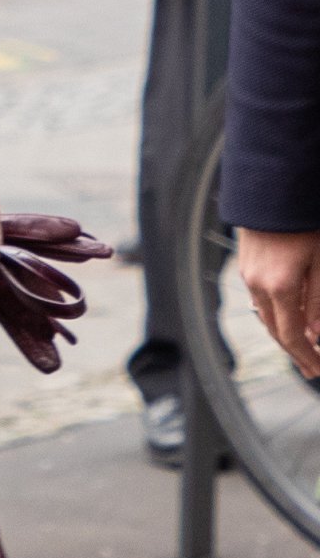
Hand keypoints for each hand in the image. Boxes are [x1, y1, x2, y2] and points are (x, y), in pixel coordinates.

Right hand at [239, 228, 319, 380]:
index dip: (307, 357)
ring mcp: (248, 272)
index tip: (319, 371)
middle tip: (312, 368)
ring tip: (302, 345)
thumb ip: (319, 301)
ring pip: (265, 315)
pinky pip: (259, 297)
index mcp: (279, 287)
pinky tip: (287, 313)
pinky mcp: (245, 262)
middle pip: (275, 330)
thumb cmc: (302, 221)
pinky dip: (274, 313)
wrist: (272, 186)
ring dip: (284, 333)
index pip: (293, 336)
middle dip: (295, 352)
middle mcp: (258, 283)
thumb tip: (317, 334)